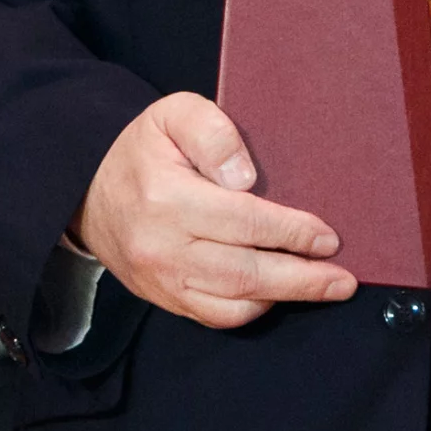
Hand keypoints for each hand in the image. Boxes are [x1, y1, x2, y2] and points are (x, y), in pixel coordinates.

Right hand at [73, 92, 356, 328]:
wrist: (87, 190)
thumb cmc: (143, 150)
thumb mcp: (172, 114)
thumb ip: (213, 132)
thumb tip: (247, 178)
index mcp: (166, 197)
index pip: (244, 222)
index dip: (292, 233)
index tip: (328, 236)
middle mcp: (163, 247)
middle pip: (246, 272)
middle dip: (303, 278)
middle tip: (342, 278)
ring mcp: (162, 280)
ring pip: (235, 302)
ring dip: (285, 298)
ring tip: (324, 288)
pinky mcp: (164, 299)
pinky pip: (216, 316)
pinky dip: (253, 309)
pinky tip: (277, 294)